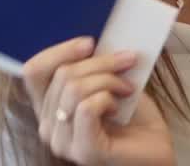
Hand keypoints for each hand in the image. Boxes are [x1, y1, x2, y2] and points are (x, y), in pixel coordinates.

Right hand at [22, 37, 175, 165]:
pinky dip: (107, 97)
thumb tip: (91, 39)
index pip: (33, 71)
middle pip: (62, 74)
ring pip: (74, 88)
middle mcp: (49, 127)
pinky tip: (119, 105)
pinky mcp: (84, 151)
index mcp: (49, 108)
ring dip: (108, 79)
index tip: (90, 42)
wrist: (156, 151)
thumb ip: (92, 66)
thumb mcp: (108, 82)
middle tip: (126, 62)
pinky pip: (87, 107)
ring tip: (126, 88)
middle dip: (100, 61)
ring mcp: (63, 142)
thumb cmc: (134, 119)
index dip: (59, 50)